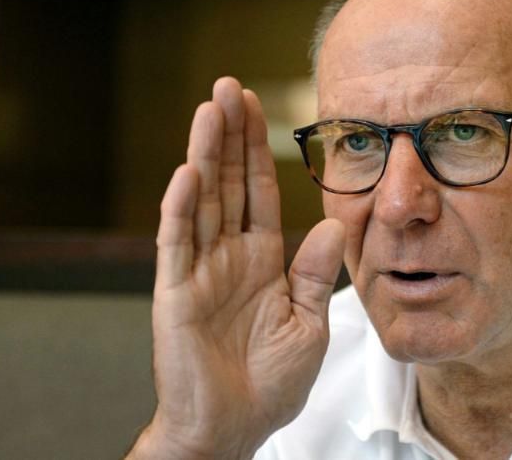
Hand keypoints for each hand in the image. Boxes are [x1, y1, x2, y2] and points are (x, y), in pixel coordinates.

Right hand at [129, 77, 344, 458]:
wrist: (234, 428)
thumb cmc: (270, 383)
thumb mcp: (308, 324)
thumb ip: (316, 274)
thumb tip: (336, 224)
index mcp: (262, 259)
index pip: (260, 191)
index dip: (259, 149)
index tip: (258, 105)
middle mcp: (228, 255)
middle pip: (229, 182)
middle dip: (229, 134)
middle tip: (228, 86)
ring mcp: (199, 270)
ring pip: (202, 200)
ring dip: (205, 155)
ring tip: (208, 110)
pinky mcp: (176, 294)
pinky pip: (178, 244)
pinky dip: (180, 208)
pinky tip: (187, 173)